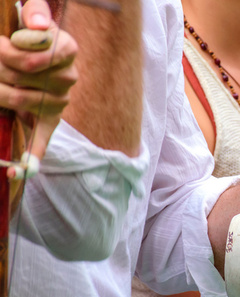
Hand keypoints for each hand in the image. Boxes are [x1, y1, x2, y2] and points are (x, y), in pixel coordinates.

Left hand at [0, 0, 77, 160]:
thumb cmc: (29, 29)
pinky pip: (43, 140)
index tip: (1, 46)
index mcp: (67, 49)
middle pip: (22, 78)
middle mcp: (68, 77)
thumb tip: (36, 28)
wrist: (35, 47)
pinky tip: (18, 173)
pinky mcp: (50, 119)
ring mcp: (60, 100)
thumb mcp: (33, 15)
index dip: (9, 53)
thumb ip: (36, 13)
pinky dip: (31, 158)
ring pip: (21, 99)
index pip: (33, 58)